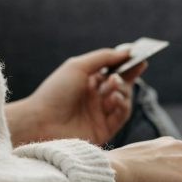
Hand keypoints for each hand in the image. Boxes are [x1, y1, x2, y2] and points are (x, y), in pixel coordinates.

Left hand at [6, 48, 146, 146]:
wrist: (40, 122)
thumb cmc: (55, 91)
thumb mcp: (78, 66)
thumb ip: (103, 57)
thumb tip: (127, 51)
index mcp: (88, 81)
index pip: (114, 71)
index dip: (128, 64)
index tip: (141, 56)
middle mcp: (95, 98)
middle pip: (121, 84)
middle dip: (124, 77)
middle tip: (118, 75)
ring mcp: (100, 114)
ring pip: (124, 99)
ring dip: (121, 90)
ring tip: (110, 88)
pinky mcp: (103, 130)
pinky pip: (121, 116)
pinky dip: (122, 105)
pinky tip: (114, 99)